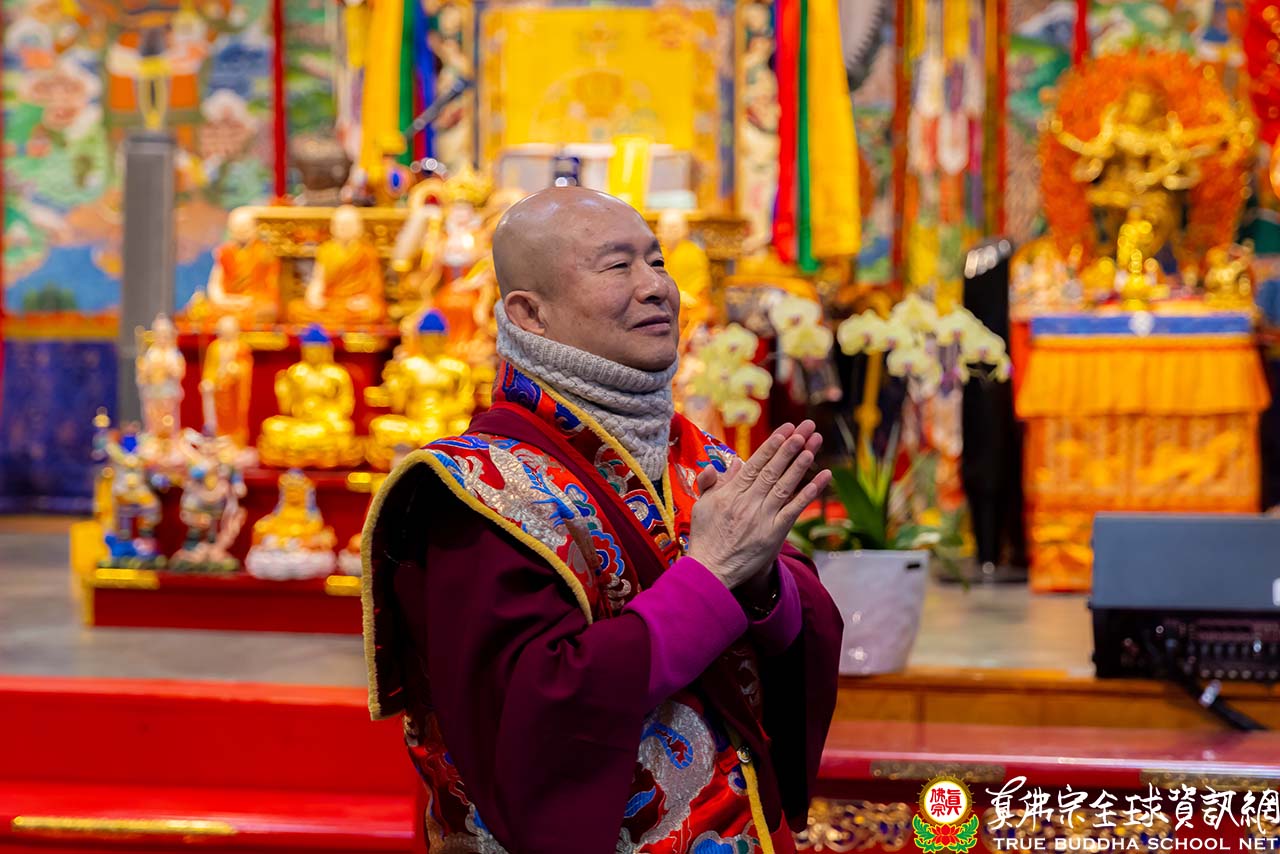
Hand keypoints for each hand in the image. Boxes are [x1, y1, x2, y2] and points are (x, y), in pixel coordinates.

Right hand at [687, 420, 830, 590]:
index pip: (755, 463)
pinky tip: (823, 478)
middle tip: (805, 428)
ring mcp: (762, 517)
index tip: (786, 429)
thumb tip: (735, 463)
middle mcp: (748, 501)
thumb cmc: (706, 536)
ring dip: (800, 464)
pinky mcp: (774, 533)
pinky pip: (794, 509)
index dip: (772, 445)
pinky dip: (810, 493)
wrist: (711, 570)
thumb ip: (713, 482)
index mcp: (731, 492)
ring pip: (784, 485)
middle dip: (790, 447)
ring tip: (813, 445)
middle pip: (773, 469)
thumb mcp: (702, 505)